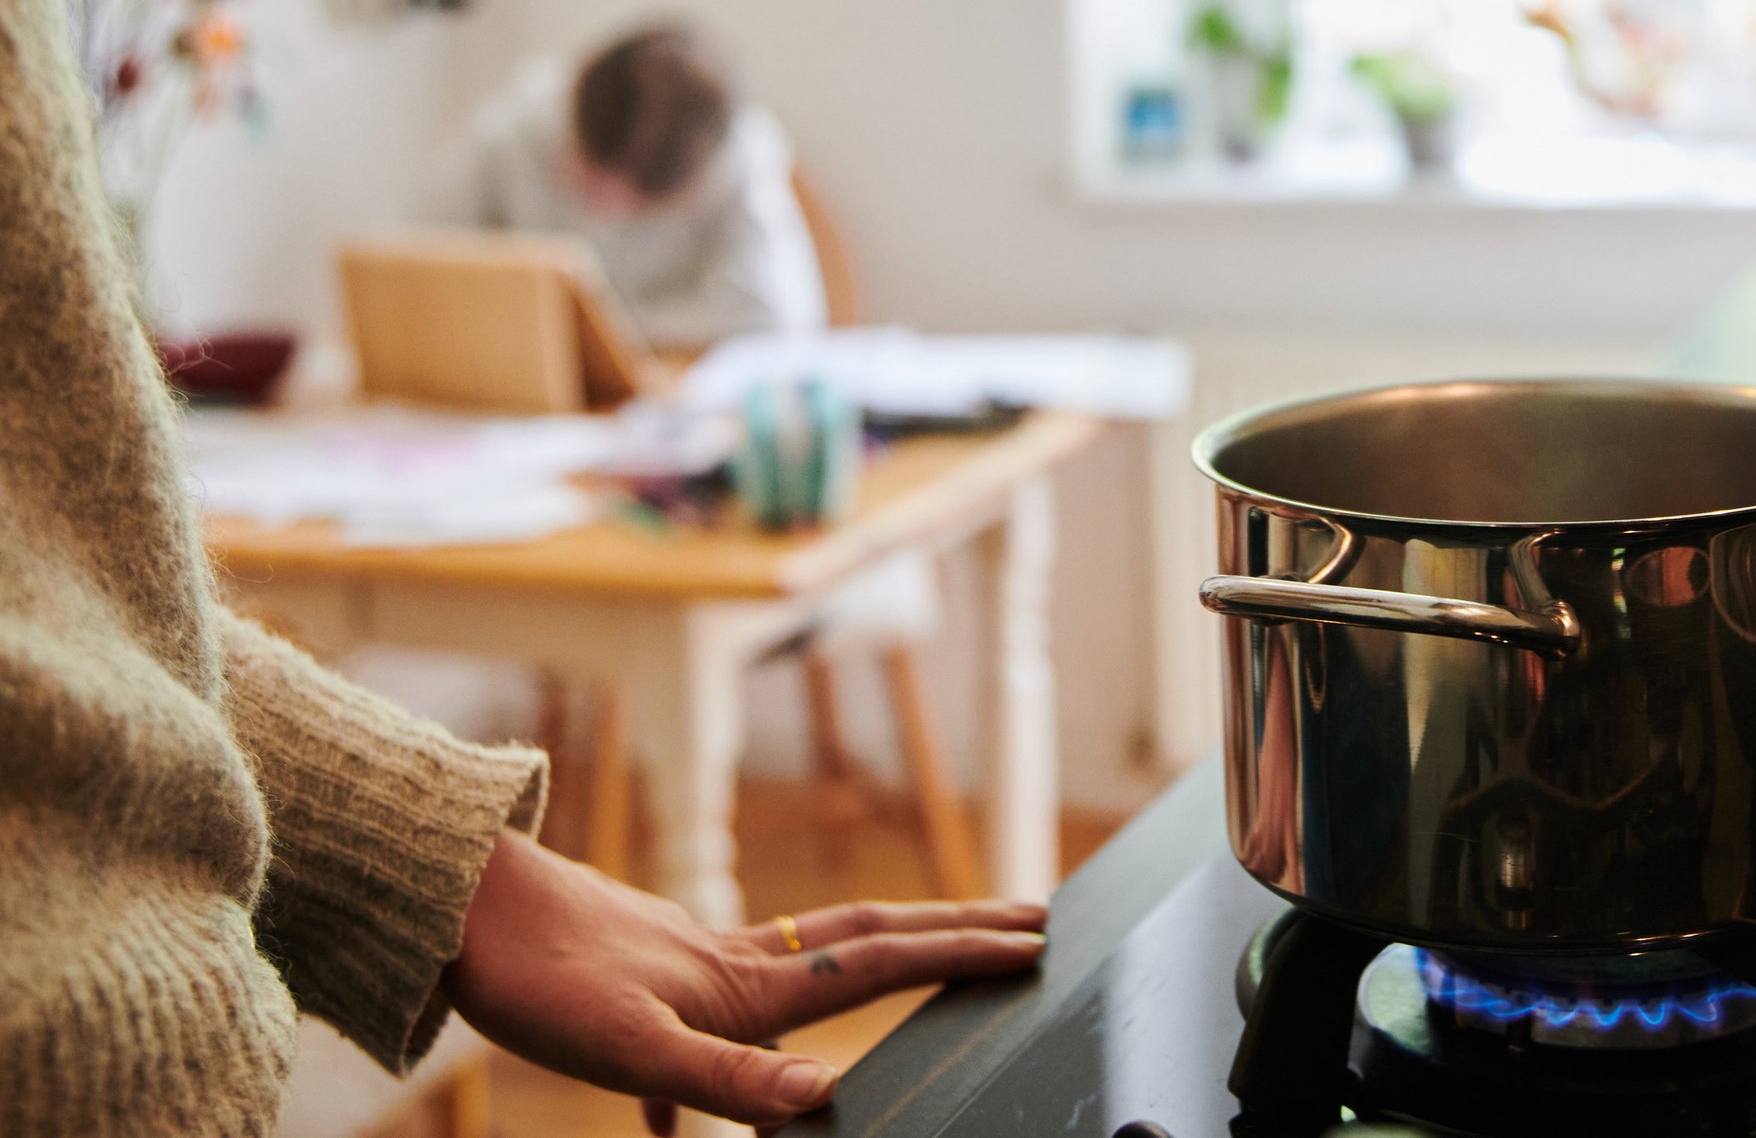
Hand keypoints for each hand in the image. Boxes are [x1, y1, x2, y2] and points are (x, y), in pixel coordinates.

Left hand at [442, 831, 1047, 1130]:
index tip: (1036, 940)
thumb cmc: (533, 979)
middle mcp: (736, 962)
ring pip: (808, 956)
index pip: (881, 962)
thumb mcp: (628, 1051)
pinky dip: (735, 1051)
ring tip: (922, 958)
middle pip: (869, 935)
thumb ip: (728, 1081)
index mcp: (747, 986)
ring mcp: (692, 961)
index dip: (962, 953)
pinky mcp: (646, 975)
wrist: (452, 907)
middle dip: (955, 926)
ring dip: (880, 953)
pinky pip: (716, 1013)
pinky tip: (682, 1116)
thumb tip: (831, 1101)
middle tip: (1030, 914)